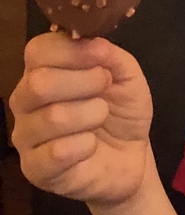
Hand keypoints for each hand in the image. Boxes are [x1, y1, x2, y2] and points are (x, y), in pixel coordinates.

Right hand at [9, 32, 152, 206]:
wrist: (130, 157)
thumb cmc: (121, 112)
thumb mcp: (127, 76)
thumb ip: (110, 56)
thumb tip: (94, 44)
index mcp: (42, 71)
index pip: (38, 50)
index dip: (73, 51)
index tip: (102, 58)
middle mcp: (25, 101)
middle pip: (39, 83)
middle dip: (86, 82)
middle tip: (106, 89)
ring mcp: (26, 136)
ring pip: (53, 117)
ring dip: (92, 115)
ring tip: (101, 118)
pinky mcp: (34, 170)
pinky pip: (57, 152)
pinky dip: (86, 146)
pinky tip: (91, 146)